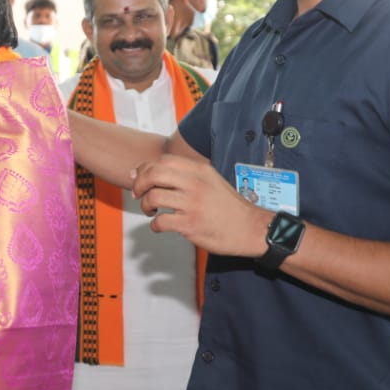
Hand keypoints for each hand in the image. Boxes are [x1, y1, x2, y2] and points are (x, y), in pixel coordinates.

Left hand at [132, 154, 269, 256]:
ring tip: (151, 210)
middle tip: (139, 194)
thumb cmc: (229, 207)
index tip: (141, 178)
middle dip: (139, 184)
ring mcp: (192, 204)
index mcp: (200, 171)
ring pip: (153, 197)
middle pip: (153, 174)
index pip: (163, 160)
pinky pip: (160, 222)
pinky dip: (154, 225)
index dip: (146, 168)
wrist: (251, 228)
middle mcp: (195, 184)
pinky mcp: (190, 224)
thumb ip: (185, 176)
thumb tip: (153, 173)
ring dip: (145, 205)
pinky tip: (160, 226)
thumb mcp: (211, 181)